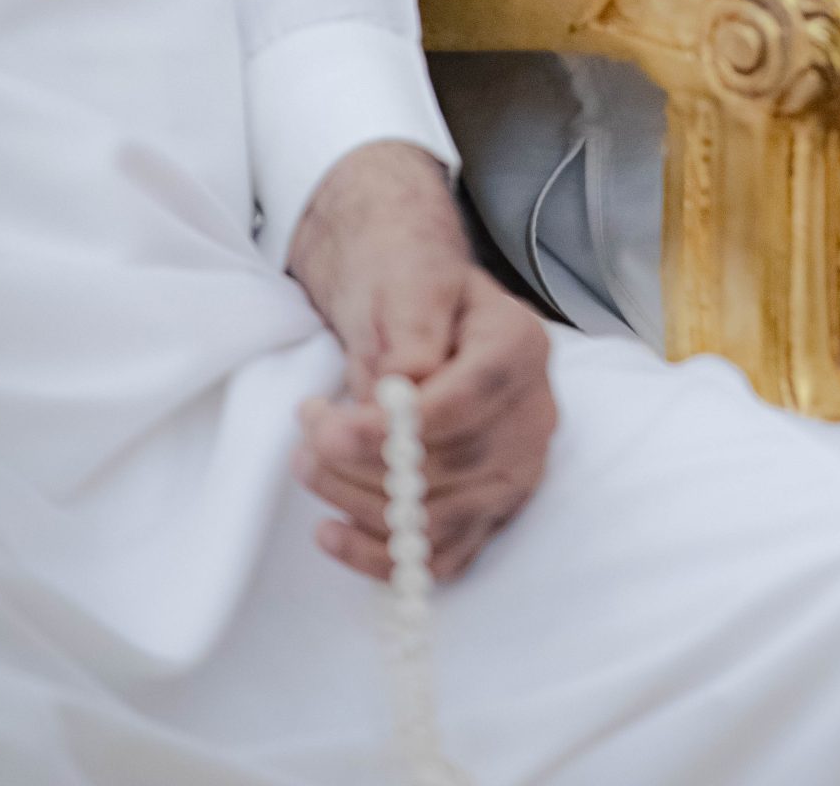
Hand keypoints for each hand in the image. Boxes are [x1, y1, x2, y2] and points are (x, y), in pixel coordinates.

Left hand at [287, 142, 556, 581]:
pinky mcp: (490, 513)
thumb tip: (405, 384)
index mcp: (522, 346)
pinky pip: (442, 556)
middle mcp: (534, 415)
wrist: (415, 309)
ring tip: (306, 462)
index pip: (469, 401)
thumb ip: (414, 327)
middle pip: (453, 464)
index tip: (330, 429)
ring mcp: (517, 471)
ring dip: (358, 502)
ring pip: (440, 516)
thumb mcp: (409, 282)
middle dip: (363, 463)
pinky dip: (380, 557)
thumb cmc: (409, 287)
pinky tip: (329, 532)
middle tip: (305, 435)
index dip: (399, 429)